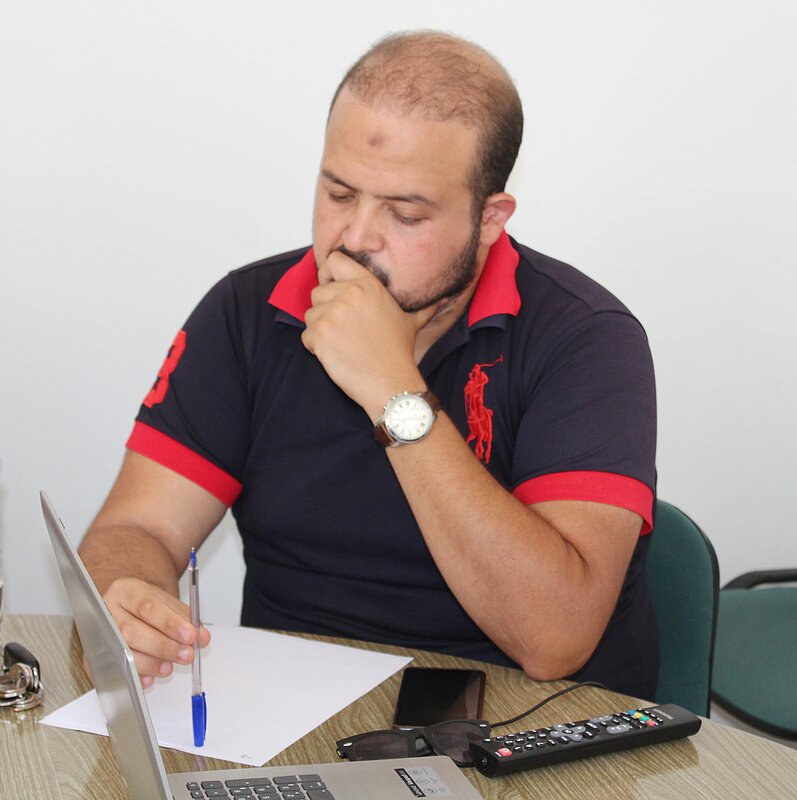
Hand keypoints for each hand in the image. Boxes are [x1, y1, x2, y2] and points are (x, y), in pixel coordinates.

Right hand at [96, 577, 209, 687]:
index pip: (148, 607)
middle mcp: (108, 610)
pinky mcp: (94, 657)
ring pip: (122, 652)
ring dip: (151, 663)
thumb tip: (202, 637)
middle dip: (163, 646)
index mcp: (127, 591)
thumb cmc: (146, 606)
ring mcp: (98, 634)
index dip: (170, 623)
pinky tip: (150, 677)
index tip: (190, 635)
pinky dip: (134, 676)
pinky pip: (113, 671)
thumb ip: (185, 619)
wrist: (126, 607)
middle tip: (186, 654)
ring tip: (169, 667)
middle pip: (132, 631)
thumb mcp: (166, 603)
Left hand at [301, 251, 435, 417]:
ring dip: (320, 331)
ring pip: (310, 315)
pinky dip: (316, 349)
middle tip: (344, 330)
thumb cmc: (398, 353)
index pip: (334, 260)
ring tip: (343, 344)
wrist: (391, 382)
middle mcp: (349, 294)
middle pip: (317, 292)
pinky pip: (306, 336)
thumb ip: (423, 307)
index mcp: (367, 285)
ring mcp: (333, 314)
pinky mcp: (320, 334)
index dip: (328, 274)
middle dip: (325, 311)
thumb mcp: (412, 322)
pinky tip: (337, 356)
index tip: (331, 288)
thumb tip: (445, 299)